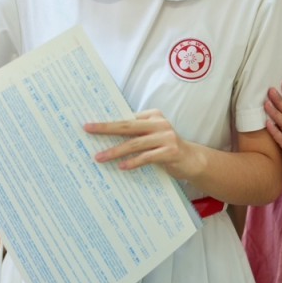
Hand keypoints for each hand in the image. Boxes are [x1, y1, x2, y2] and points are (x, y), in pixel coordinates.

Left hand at [85, 110, 202, 180]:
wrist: (193, 160)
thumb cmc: (166, 149)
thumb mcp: (152, 137)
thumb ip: (135, 134)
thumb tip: (106, 136)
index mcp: (153, 115)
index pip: (126, 118)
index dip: (108, 121)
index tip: (90, 123)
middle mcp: (159, 123)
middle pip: (127, 125)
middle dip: (106, 128)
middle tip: (88, 129)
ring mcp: (166, 137)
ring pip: (135, 143)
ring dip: (115, 151)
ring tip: (100, 157)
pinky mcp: (170, 151)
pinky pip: (147, 157)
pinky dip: (133, 162)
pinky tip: (121, 166)